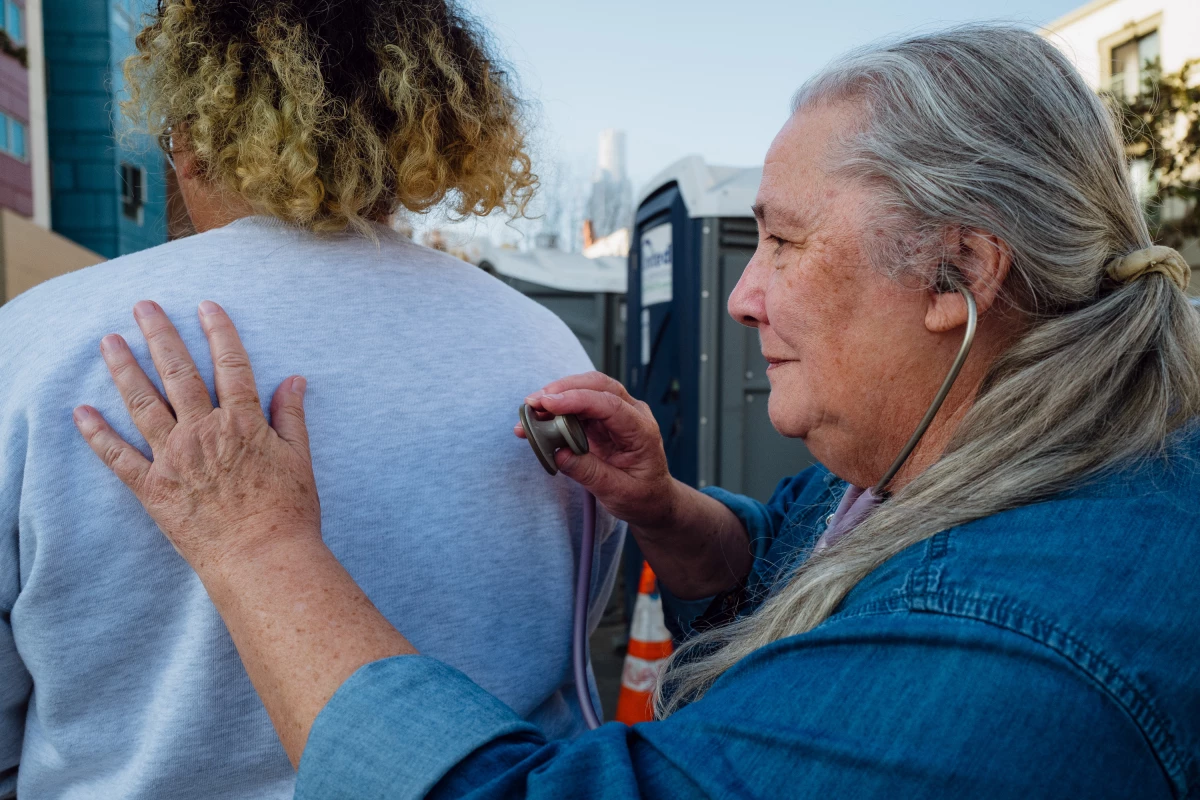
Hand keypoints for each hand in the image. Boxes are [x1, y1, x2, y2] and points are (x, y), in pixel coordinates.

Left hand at [73, 300, 318, 572]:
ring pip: (143, 403)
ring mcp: (174, 458)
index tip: (206, 305)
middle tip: (143, 307)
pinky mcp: (152, 488)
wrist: (261, 558)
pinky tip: (81, 411)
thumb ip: (292, 416)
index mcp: (243, 422)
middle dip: (160, 335)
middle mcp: (204, 432)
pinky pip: (118, 456)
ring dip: (124, 369)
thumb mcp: (299, 458)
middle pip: (178, 373)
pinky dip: (97, 434)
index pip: (230, 364)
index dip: (219, 331)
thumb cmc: (288, 512)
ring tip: (109, 341)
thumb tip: (294, 379)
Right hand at [518, 372, 679, 529]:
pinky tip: (536, 419)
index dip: (577, 400)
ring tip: (529, 411)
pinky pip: (577, 406)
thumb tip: (559, 454)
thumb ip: (589, 473)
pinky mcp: (601, 419)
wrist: (653, 500)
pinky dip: (556, 409)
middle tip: (533, 402)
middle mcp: (632, 414)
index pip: (610, 404)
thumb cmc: (642, 497)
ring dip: (555, 397)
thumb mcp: (618, 492)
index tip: (549, 403)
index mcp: (642, 430)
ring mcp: (617, 413)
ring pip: (585, 390)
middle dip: (563, 389)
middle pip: (598, 386)